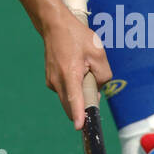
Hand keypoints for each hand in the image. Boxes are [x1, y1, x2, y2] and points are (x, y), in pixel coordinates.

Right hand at [43, 7, 111, 128]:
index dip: (79, 115)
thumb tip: (97, 90)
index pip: (75, 99)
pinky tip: (75, 68)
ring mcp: (51, 81)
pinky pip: (65, 92)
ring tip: (82, 69)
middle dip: (84, 105)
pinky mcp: (50, 80)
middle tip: (93, 84)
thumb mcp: (98, 53)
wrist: (54, 25)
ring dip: (79, 95)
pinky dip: (73, 88)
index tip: (80, 128)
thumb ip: (104, 75)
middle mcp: (57, 81)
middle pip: (72, 106)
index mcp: (70, 73)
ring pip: (69, 99)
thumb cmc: (77, 37)